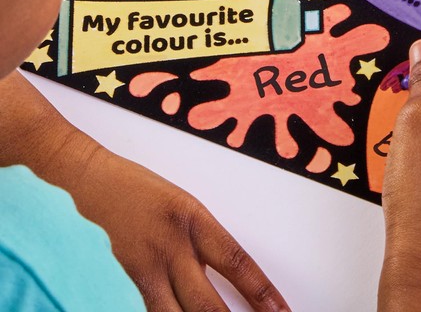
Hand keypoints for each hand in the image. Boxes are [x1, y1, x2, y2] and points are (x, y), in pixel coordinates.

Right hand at [70, 144, 289, 311]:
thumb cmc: (144, 192)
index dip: (262, 293)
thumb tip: (232, 280)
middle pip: (207, 304)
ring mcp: (144, 268)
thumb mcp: (187, 209)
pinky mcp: (121, 282)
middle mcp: (172, 247)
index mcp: (196, 221)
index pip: (237, 264)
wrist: (94, 183)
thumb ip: (205, 245)